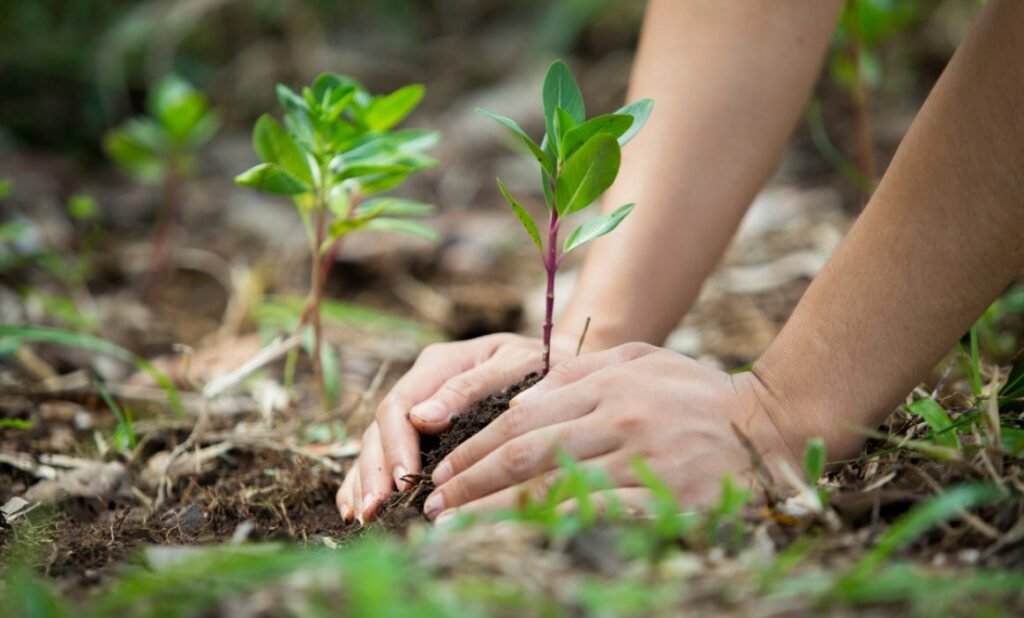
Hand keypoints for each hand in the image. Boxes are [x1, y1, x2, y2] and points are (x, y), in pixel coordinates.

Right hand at [336, 332, 577, 523]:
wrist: (561, 366)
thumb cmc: (544, 366)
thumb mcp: (515, 365)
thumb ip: (470, 387)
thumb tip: (422, 419)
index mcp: (439, 364)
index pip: (400, 406)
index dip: (396, 445)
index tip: (403, 481)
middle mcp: (421, 385)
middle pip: (380, 428)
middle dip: (375, 471)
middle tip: (375, 511)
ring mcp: (419, 407)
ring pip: (375, 443)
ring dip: (365, 480)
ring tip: (363, 517)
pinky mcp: (422, 430)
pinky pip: (385, 454)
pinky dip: (367, 479)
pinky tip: (356, 508)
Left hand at [421, 343, 806, 521]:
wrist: (772, 424)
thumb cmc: (697, 392)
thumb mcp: (640, 359)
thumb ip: (579, 374)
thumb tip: (519, 401)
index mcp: (607, 382)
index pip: (521, 418)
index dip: (474, 449)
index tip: (442, 472)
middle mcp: (619, 416)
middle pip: (525, 454)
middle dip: (470, 483)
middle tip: (433, 506)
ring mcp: (643, 457)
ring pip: (552, 489)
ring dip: (495, 514)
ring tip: (456, 531)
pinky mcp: (666, 497)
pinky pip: (596, 518)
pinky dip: (550, 532)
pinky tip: (521, 545)